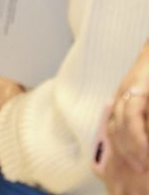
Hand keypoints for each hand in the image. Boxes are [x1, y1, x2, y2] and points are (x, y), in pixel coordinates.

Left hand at [97, 41, 148, 190]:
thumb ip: (141, 119)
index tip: (125, 167)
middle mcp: (122, 96)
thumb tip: (142, 139)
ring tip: (143, 165)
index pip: (114, 130)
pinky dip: (136, 133)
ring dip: (132, 148)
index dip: (119, 150)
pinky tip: (144, 148)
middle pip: (115, 130)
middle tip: (137, 171)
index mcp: (123, 101)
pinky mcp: (137, 87)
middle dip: (125, 154)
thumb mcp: (144, 101)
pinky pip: (132, 115)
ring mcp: (128, 90)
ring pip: (122, 125)